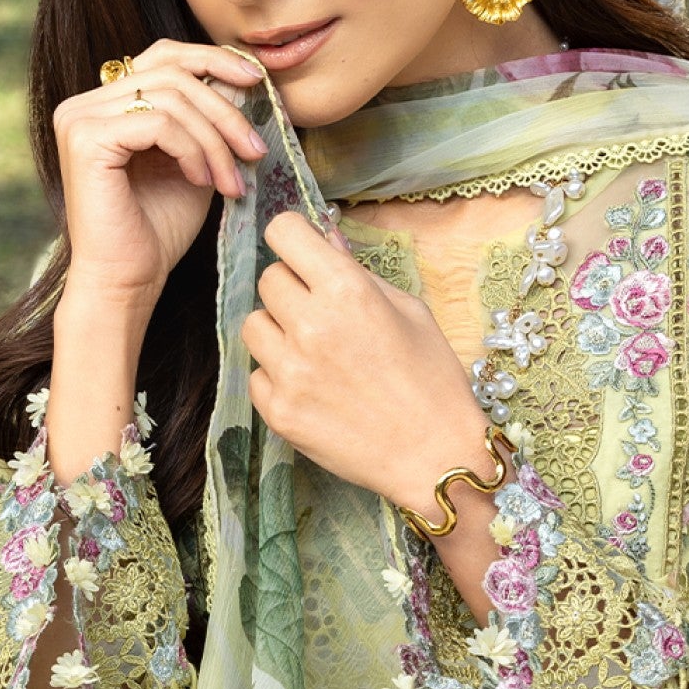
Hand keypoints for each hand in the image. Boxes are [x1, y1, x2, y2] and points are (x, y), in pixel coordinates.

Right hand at [53, 40, 267, 309]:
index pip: (163, 56)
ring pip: (171, 98)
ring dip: (215, 140)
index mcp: (106, 103)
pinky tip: (203, 182)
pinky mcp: (86, 138)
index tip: (257, 81)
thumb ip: (207, 119)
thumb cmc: (158, 229)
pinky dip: (193, 150)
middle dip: (225, 111)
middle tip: (256, 150)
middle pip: (172, 74)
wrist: (127, 281)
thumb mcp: (194, 160)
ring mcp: (79, 118)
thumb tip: (244, 79)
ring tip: (232, 181)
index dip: (212, 59)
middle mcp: (84, 103)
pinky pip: (159, 123)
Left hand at [241, 211, 490, 508]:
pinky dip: (279, 376)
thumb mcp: (410, 310)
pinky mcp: (277, 410)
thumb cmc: (433, 380)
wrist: (435, 455)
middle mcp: (310, 325)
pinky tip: (313, 388)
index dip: (295, 240)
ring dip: (279, 331)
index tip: (304, 254)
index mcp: (346, 290)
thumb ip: (359, 274)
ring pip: (254, 325)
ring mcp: (288, 370)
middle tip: (322, 313)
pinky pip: (257, 373)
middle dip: (293, 288)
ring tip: (315, 352)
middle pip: (268, 279)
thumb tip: (326, 242)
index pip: (283, 232)